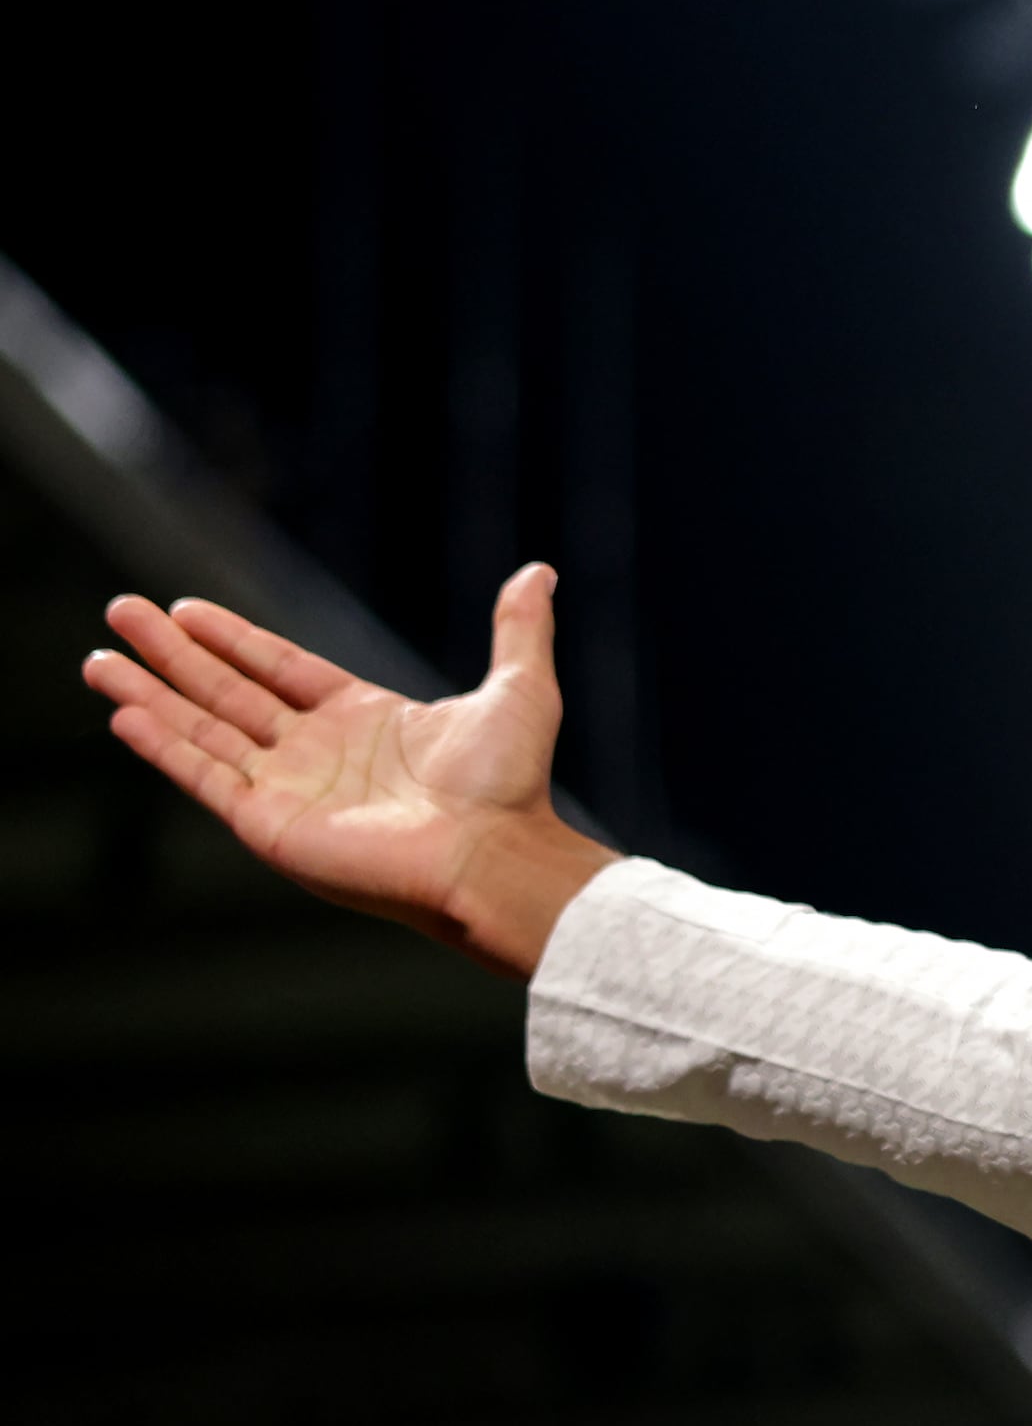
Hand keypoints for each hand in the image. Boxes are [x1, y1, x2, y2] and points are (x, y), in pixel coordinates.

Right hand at [83, 563, 617, 975]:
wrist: (495, 854)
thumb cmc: (510, 785)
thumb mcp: (519, 689)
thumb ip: (517, 629)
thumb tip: (538, 571)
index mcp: (364, 718)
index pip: (279, 668)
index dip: (232, 638)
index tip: (185, 609)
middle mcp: (318, 751)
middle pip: (227, 692)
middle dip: (172, 654)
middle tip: (121, 612)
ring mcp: (289, 787)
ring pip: (202, 729)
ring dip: (149, 694)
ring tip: (98, 659)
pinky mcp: (269, 823)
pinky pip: (203, 776)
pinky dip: (162, 745)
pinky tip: (124, 714)